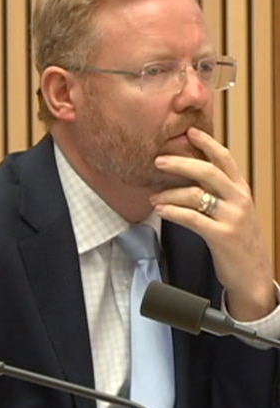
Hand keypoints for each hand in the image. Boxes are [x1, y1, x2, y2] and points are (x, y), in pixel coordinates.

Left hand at [149, 127, 275, 320]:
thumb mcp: (233, 211)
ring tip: (153, 197)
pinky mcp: (223, 236)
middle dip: (181, 163)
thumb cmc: (237, 241)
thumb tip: (188, 173)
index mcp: (242, 190)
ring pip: (196, 195)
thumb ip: (217, 192)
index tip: (189, 132)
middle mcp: (240, 200)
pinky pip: (193, 218)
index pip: (225, 159)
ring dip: (169, 193)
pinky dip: (173, 212)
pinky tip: (160, 210)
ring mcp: (233, 218)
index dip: (207, 143)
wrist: (253, 276)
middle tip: (158, 160)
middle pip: (208, 172)